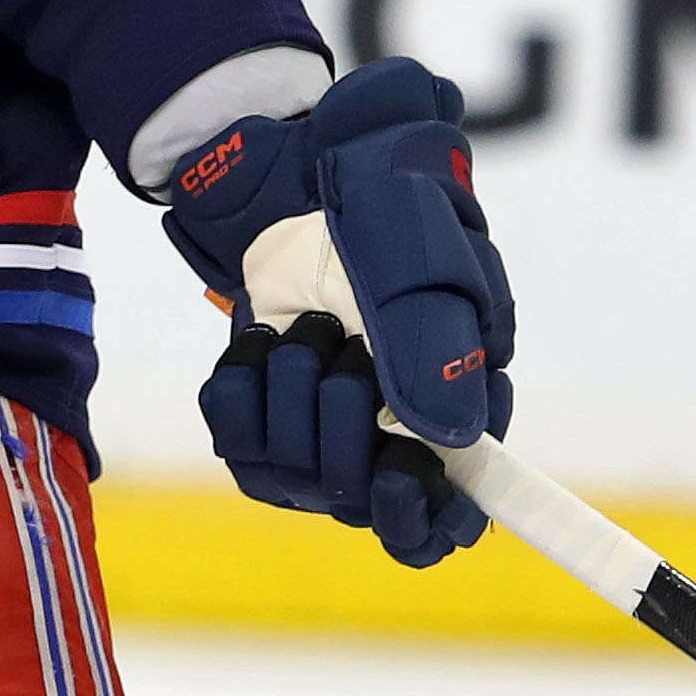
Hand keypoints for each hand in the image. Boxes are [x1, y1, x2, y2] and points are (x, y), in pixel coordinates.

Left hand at [158, 60, 515, 568]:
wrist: (299, 174)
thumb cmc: (386, 210)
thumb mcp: (423, 263)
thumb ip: (437, 349)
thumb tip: (448, 443)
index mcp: (459, 413)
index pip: (448, 519)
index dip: (424, 521)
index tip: (398, 478)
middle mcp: (391, 439)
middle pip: (358, 501)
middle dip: (341, 417)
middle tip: (346, 344)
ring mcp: (322, 434)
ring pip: (290, 471)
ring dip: (291, 387)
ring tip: (310, 326)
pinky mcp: (261, 419)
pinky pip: (236, 437)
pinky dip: (242, 382)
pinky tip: (263, 341)